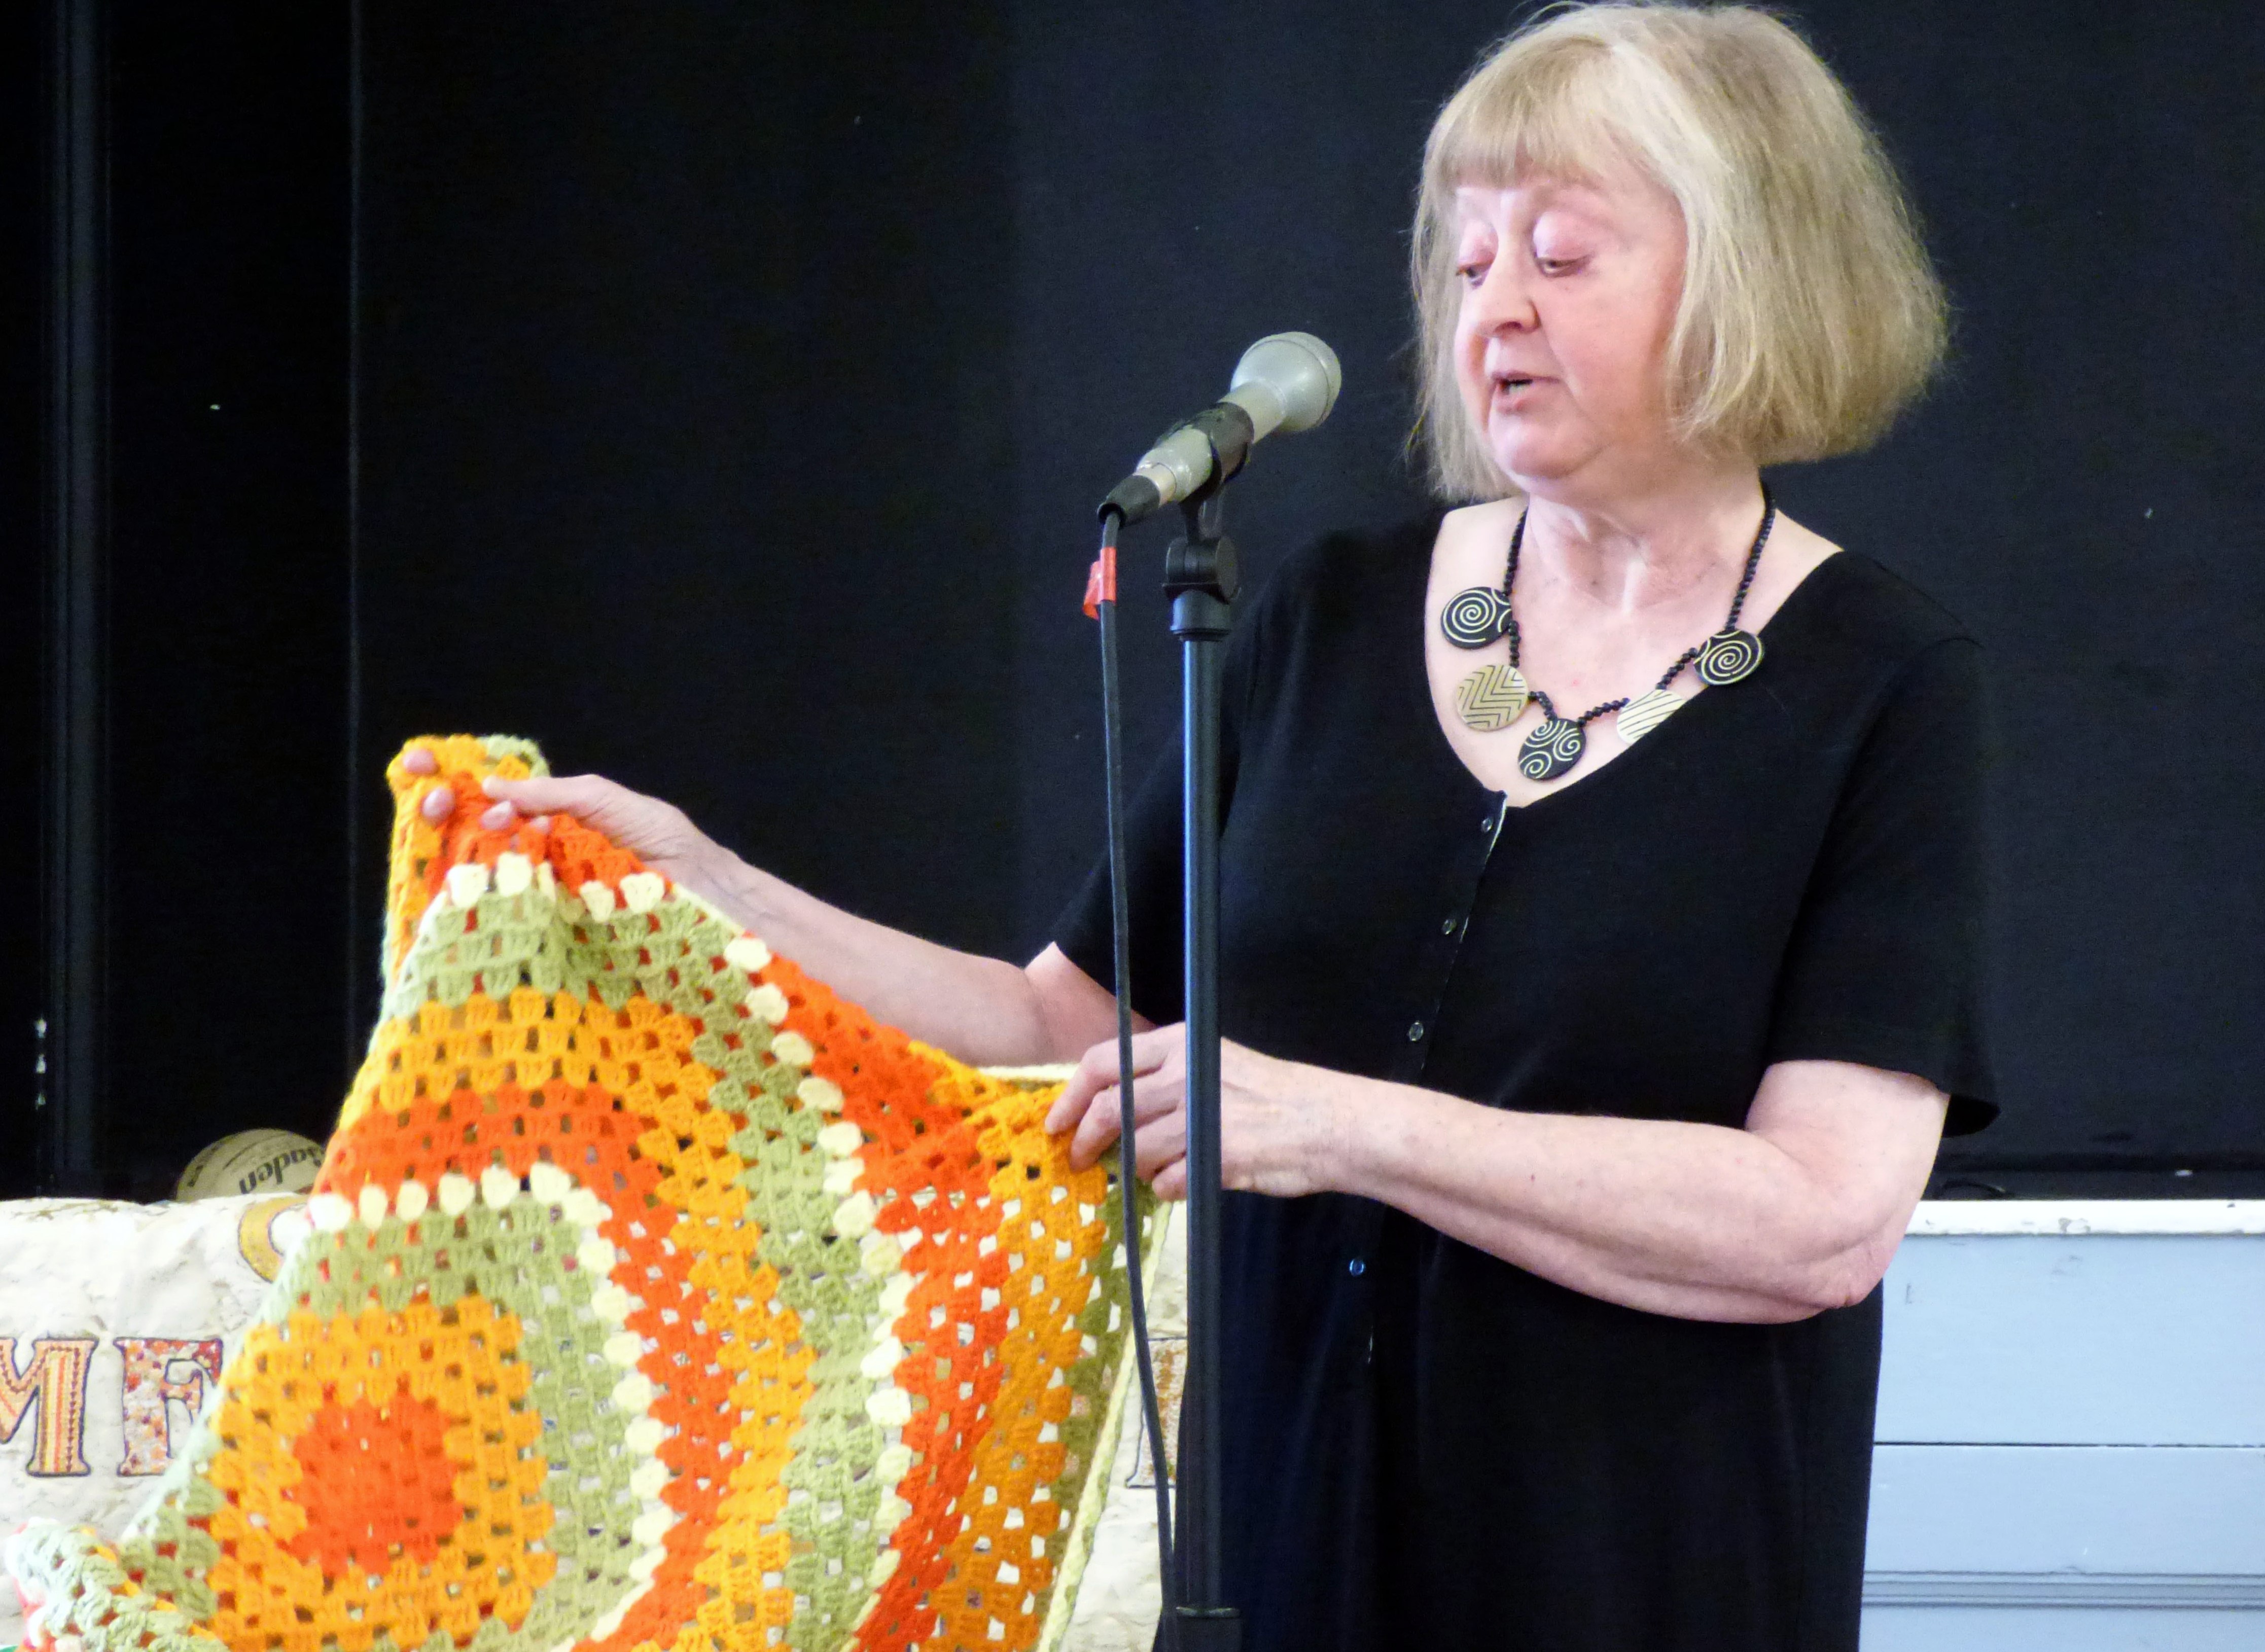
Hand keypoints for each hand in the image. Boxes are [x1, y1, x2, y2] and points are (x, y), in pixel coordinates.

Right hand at [401, 748, 729, 894]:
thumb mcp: (612, 803)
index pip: (492, 796)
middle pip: (474, 832)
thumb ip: (558, 793)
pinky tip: (473, 882)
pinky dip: (484, 898)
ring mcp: (541, 894)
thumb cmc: (668, 845)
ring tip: (460, 828)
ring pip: (482, 872)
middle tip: (431, 803)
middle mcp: (538, 856)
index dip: (453, 779)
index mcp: (553, 819)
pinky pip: (505, 914)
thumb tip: (494, 786)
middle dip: (444, 811)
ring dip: (459, 850)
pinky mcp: (550, 931)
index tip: (418, 762)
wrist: (707, 899)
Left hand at [1042, 1024, 1340, 1200]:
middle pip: (1109, 1110)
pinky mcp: (1215, 1158)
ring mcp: (1199, 1117)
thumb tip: (1114, 1107)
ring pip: (1136, 1152)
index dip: (1070, 1096)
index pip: (1103, 1063)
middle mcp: (1184, 1075)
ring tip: (1154, 1169)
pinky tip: (1185, 1181)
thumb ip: (1167, 1077)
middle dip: (1085, 1140)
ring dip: (1136, 1168)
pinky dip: (1169, 1187)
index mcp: (1181, 1046)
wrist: (1327, 1121)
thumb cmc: (1271, 1092)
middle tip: (1079, 1159)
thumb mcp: (1215, 1062)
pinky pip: (1167, 1182)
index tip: (1056, 1121)